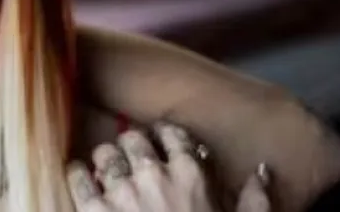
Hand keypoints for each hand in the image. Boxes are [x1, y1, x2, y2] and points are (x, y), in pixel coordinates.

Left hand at [66, 122, 270, 211]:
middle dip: (130, 146)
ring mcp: (121, 191)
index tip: (159, 139)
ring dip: (105, 160)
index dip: (163, 134)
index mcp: (190, 175)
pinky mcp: (95, 209)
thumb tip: (261, 173)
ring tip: (106, 168)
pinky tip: (80, 176)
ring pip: (104, 154)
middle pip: (132, 139)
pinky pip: (79, 178)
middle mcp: (153, 175)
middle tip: (129, 156)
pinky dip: (77, 173)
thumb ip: (253, 200)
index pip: (171, 134)